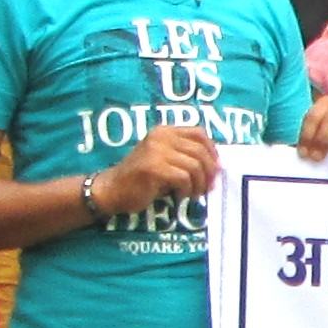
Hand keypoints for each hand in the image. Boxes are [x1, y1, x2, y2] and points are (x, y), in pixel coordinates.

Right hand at [95, 120, 219, 214]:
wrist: (112, 190)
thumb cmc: (141, 179)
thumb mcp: (163, 159)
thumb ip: (184, 155)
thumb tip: (216, 165)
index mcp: (164, 131)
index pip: (199, 133)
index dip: (212, 151)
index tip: (215, 168)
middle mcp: (161, 137)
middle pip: (199, 151)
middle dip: (209, 171)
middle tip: (209, 187)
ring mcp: (156, 151)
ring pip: (194, 166)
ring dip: (199, 184)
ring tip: (194, 194)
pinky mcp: (154, 168)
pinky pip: (184, 178)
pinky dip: (187, 190)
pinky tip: (180, 196)